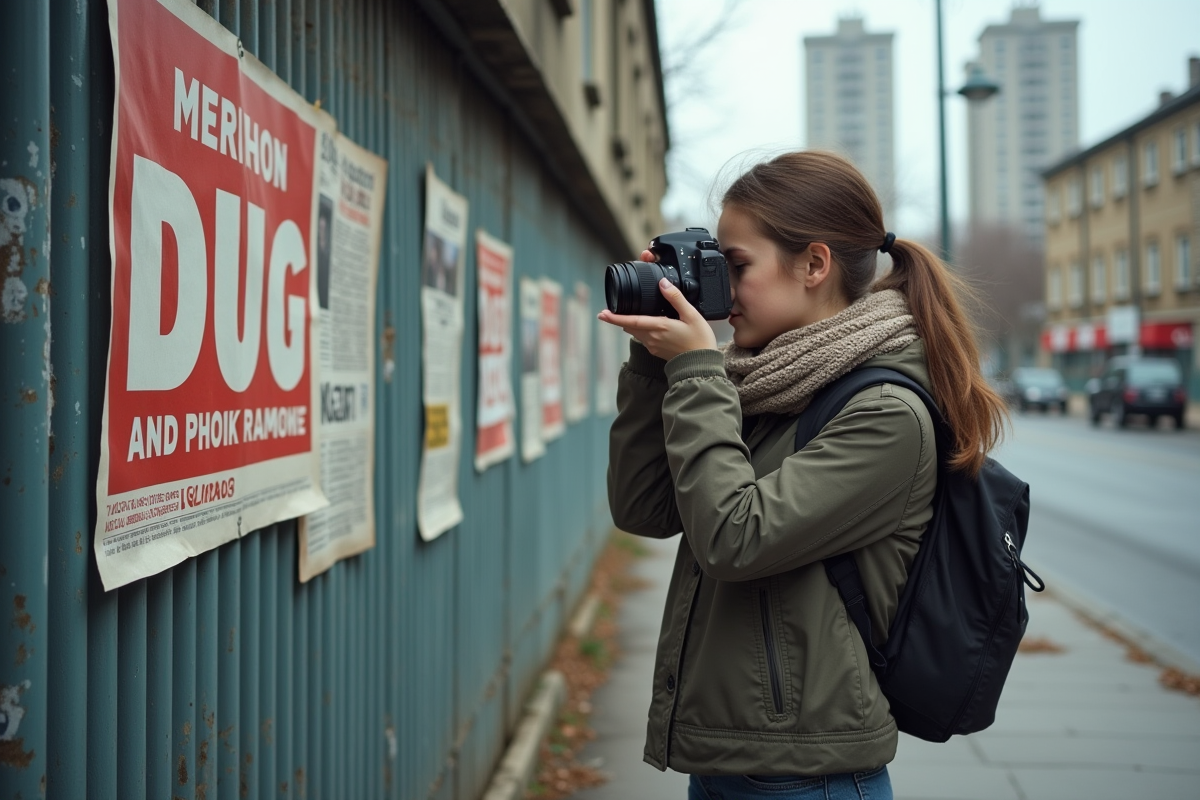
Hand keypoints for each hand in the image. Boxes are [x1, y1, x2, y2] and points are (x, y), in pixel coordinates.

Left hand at [598, 276, 717, 360]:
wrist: (701, 366)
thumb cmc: (699, 340)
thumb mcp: (691, 315)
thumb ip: (675, 298)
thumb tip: (663, 284)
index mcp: (659, 327)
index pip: (631, 321)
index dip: (615, 317)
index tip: (602, 313)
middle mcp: (652, 337)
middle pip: (629, 326)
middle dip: (619, 318)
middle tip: (610, 310)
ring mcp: (653, 345)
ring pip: (635, 332)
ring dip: (629, 323)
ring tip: (626, 314)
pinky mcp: (657, 350)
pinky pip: (643, 337)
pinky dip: (640, 329)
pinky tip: (647, 324)